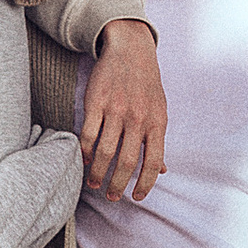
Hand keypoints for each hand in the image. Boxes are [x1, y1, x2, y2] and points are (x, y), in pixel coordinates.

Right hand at [82, 18, 165, 197]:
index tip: (137, 197)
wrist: (130, 50)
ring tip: (94, 183)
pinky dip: (85, 151)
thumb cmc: (147, 85)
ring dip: (98, 172)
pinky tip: (85, 159)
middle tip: (111, 196)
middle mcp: (138, 118)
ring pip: (104, 151)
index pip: (153, 161)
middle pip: (126, 161)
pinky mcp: (96, 101)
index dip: (146, 183)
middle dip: (117, 184)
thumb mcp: (160, 112)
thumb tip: (162, 170)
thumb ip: (158, 141)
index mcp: (157, 123)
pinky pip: (88, 133)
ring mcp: (116, 109)